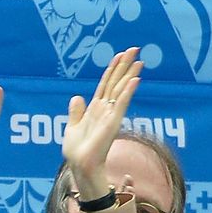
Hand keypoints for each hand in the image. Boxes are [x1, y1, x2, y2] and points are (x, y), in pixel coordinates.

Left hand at [63, 46, 141, 199]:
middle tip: (135, 48)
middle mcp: (105, 109)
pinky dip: (127, 92)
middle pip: (116, 82)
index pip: (106, 84)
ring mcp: (110, 115)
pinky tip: (135, 80)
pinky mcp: (113, 122)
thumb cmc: (77, 151)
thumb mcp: (72, 128)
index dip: (112, 69)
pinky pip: (121, 104)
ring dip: (130, 74)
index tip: (119, 54)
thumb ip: (76, 113)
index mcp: (95, 109)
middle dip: (125, 65)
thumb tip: (76, 97)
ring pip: (121, 89)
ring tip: (139, 59)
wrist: (80, 164)